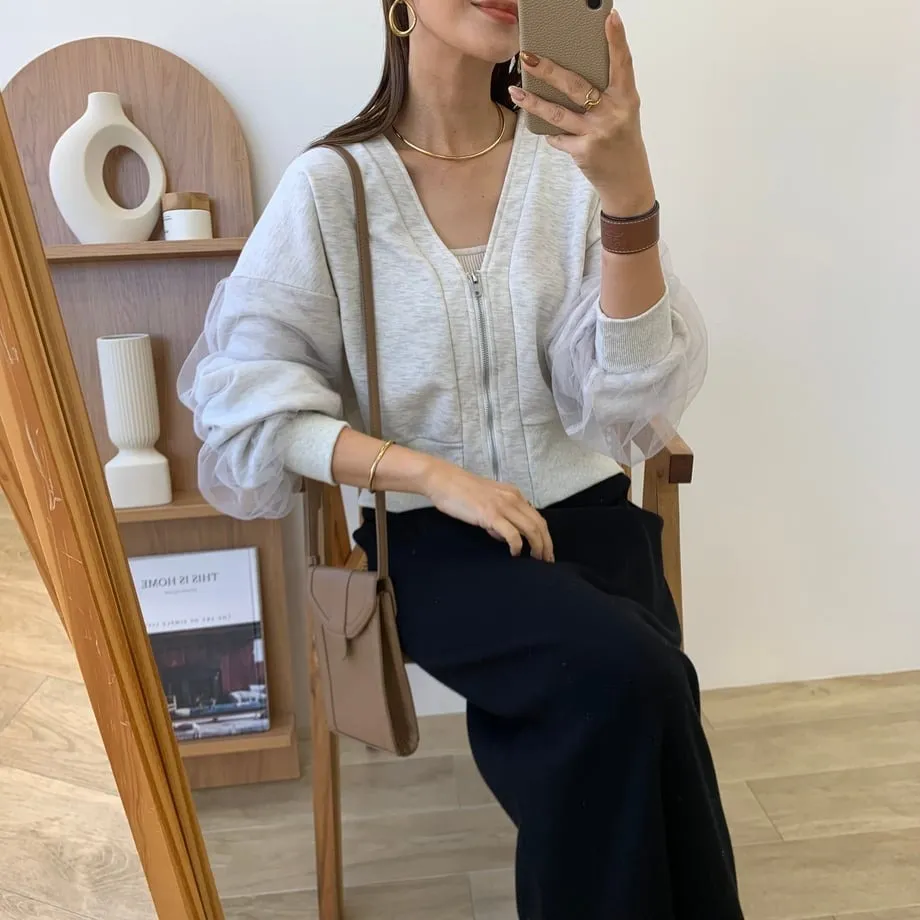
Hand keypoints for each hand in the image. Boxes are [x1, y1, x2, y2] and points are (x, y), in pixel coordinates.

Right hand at [421, 458, 554, 561]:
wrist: (443, 480)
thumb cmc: (461, 492)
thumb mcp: (488, 501)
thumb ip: (500, 517)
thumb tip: (506, 537)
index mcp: (514, 495)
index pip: (538, 517)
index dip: (545, 536)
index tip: (546, 552)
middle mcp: (513, 498)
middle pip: (539, 524)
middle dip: (546, 545)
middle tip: (547, 562)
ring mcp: (502, 506)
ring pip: (531, 529)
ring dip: (537, 547)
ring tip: (535, 560)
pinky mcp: (491, 514)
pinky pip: (512, 533)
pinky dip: (517, 546)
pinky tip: (514, 554)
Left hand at [510, 9, 655, 216]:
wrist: (627, 182)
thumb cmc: (623, 141)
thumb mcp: (624, 113)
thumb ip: (608, 93)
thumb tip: (575, 70)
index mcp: (626, 98)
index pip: (623, 63)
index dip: (617, 39)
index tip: (609, 16)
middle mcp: (613, 113)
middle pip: (576, 85)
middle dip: (548, 70)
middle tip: (527, 56)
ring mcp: (597, 133)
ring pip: (557, 113)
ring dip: (533, 102)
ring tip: (515, 91)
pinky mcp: (584, 151)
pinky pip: (558, 137)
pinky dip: (551, 133)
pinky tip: (546, 130)